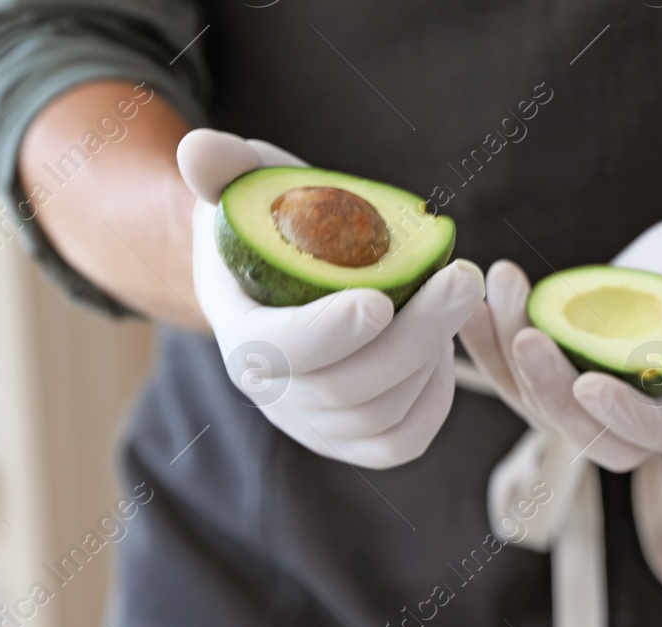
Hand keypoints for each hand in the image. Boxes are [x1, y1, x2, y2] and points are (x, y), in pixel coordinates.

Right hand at [179, 128, 483, 469]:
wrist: (284, 278)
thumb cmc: (274, 224)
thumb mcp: (249, 188)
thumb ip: (224, 168)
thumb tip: (198, 149)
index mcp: (241, 335)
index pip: (279, 350)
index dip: (329, 332)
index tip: (380, 298)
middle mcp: (272, 394)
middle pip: (345, 388)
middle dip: (413, 336)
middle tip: (463, 278)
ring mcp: (312, 424)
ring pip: (382, 417)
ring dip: (431, 358)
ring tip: (454, 297)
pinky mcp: (352, 440)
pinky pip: (401, 441)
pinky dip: (434, 399)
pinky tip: (446, 347)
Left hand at [460, 217, 661, 464]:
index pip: (652, 434)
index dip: (622, 416)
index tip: (590, 381)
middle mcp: (624, 427)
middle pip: (581, 429)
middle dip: (550, 386)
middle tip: (527, 334)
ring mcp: (578, 411)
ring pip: (535, 402)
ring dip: (509, 353)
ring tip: (502, 288)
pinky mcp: (545, 386)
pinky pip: (508, 376)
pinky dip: (486, 343)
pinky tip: (474, 302)